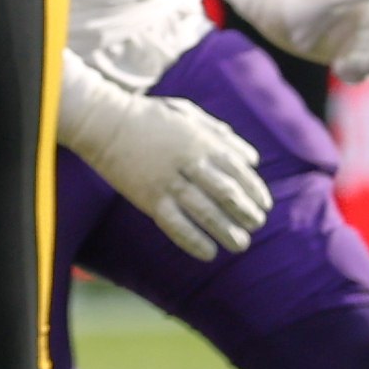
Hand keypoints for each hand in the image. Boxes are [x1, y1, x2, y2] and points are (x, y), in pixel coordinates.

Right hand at [79, 88, 271, 257]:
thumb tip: (252, 160)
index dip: (255, 191)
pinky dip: (193, 241)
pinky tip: (208, 254)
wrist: (103, 122)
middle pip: (227, 194)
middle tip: (256, 225)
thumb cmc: (150, 117)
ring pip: (204, 212)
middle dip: (246, 213)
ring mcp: (166, 181)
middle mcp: (187, 163)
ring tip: (240, 244)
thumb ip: (221, 135)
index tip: (264, 206)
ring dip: (226, 231)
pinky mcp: (147, 198)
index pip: (238, 171)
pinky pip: (174, 224)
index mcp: (201, 142)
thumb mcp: (189, 114)